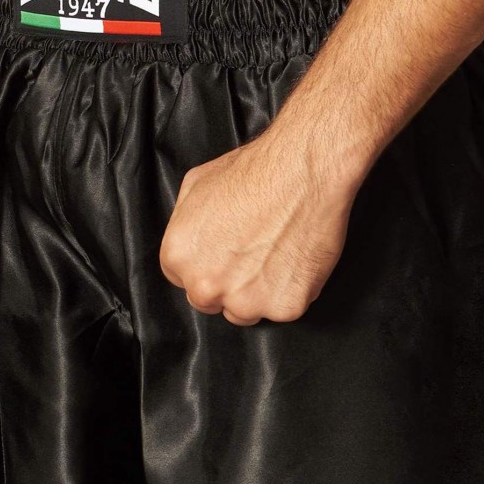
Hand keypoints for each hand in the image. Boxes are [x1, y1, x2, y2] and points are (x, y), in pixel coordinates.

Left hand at [159, 132, 354, 325]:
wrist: (304, 170)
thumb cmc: (256, 172)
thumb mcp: (197, 184)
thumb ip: (184, 222)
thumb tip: (190, 234)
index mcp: (179, 257)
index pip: (184, 280)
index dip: (207, 266)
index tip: (225, 255)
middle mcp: (206, 286)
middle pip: (212, 302)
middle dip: (228, 284)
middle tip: (252, 254)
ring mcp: (246, 301)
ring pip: (246, 312)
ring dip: (258, 293)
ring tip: (276, 254)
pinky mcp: (284, 307)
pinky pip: (285, 309)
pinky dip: (293, 290)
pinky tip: (296, 259)